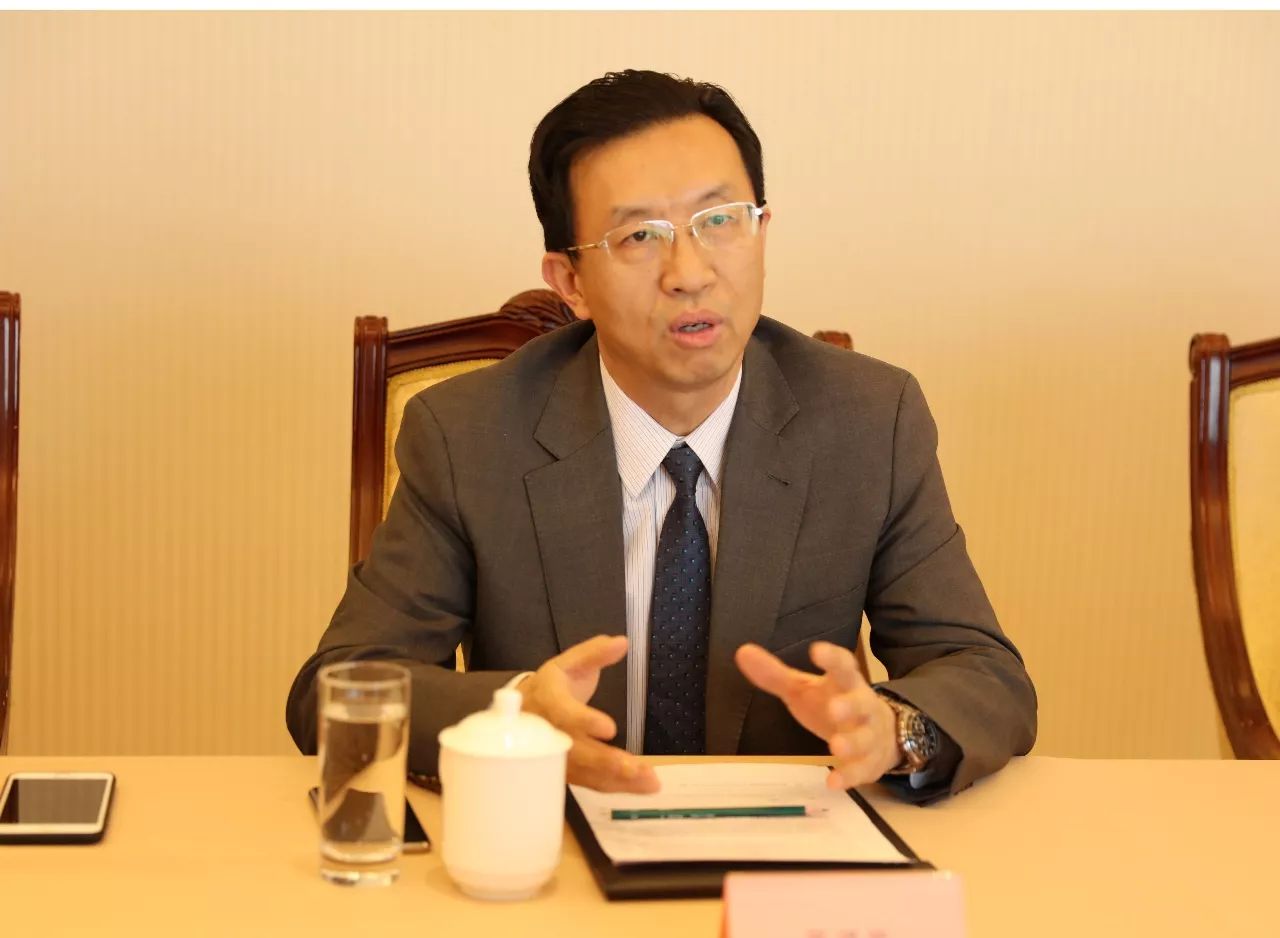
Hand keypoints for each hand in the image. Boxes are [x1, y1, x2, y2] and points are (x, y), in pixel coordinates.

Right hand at [519, 635, 659, 794]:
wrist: (525, 711)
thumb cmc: (551, 685)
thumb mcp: (569, 662)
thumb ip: (595, 653)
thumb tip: (621, 642)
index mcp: (547, 699)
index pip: (562, 712)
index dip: (584, 720)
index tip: (608, 727)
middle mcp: (548, 733)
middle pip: (575, 751)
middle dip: (606, 761)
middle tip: (634, 768)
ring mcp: (556, 758)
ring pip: (585, 773)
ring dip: (617, 779)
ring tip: (649, 781)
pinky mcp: (567, 772)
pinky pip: (591, 783)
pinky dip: (616, 786)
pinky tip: (641, 786)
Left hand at [735, 641, 900, 789]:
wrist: (880, 733)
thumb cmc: (832, 703)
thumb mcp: (802, 688)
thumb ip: (774, 674)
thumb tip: (742, 652)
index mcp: (844, 682)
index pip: (841, 665)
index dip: (831, 658)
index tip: (817, 651)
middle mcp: (861, 705)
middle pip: (860, 703)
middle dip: (849, 705)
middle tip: (834, 708)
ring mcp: (869, 734)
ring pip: (865, 738)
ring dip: (852, 743)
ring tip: (835, 747)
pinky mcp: (870, 762)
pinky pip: (862, 769)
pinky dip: (849, 776)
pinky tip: (833, 782)